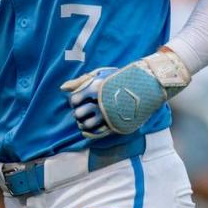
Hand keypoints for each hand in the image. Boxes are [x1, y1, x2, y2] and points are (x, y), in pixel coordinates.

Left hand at [61, 49, 190, 136]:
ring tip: (86, 118)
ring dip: (83, 123)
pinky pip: (97, 134)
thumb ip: (80, 81)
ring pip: (87, 125)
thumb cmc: (119, 78)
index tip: (78, 100)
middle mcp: (102, 103)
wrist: (145, 86)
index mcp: (96, 89)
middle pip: (79, 114)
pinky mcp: (116, 124)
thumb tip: (62, 88)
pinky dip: (89, 133)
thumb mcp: (100, 74)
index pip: (74, 100)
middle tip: (82, 110)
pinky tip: (88, 129)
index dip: (74, 101)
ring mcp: (109, 115)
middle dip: (78, 112)